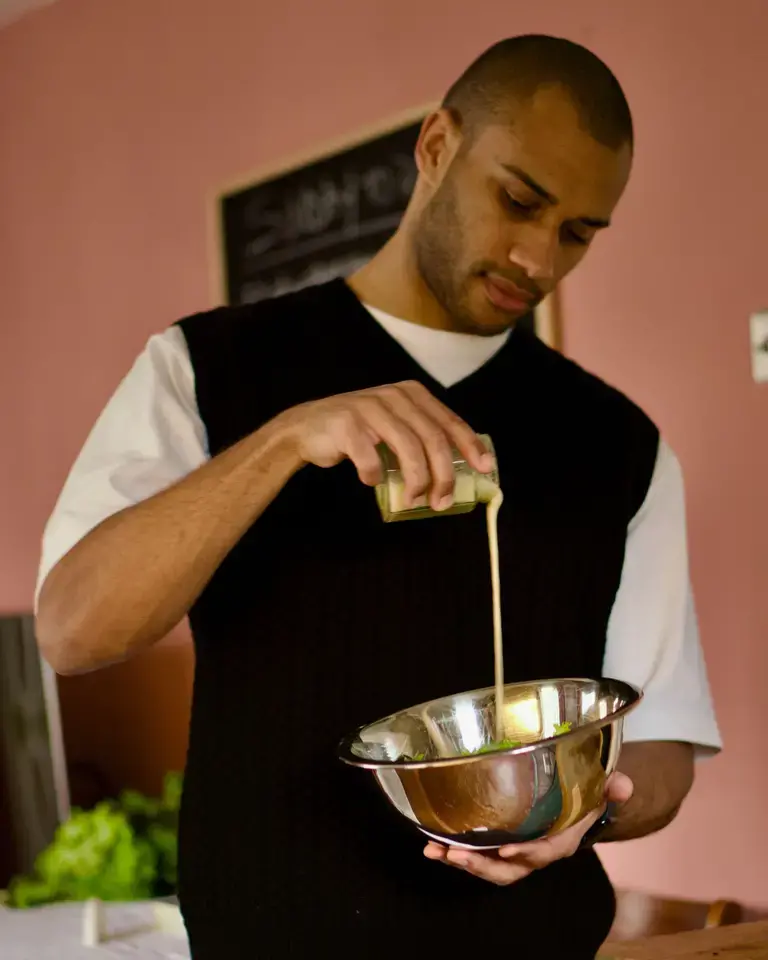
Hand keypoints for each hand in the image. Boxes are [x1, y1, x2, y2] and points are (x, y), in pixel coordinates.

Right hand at [276, 381, 493, 510]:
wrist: (308, 428)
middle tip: (442, 501)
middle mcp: (395, 395)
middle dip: (443, 475)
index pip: (449, 422)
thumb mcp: (395, 426)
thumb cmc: (359, 432)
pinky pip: (371, 458)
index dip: (470, 447)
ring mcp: (370, 407)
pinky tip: (371, 481)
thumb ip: (421, 437)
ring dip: (415, 482)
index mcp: (412, 394)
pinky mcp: (347, 425)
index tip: (484, 469)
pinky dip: (374, 476)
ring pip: (408, 449)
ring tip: (412, 500)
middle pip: (433, 439)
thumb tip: (459, 471)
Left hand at [423, 772, 632, 885]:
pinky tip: (432, 845)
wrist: (580, 806)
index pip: (545, 852)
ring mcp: (516, 852)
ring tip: (435, 852)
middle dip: (482, 865)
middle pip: (509, 869)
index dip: (527, 852)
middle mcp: (537, 852)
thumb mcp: (603, 787)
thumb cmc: (588, 795)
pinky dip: (454, 854)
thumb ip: (612, 786)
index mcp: (563, 840)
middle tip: (457, 854)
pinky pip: (478, 857)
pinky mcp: (498, 847)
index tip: (506, 848)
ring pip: (489, 868)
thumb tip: (623, 784)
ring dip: (462, 862)